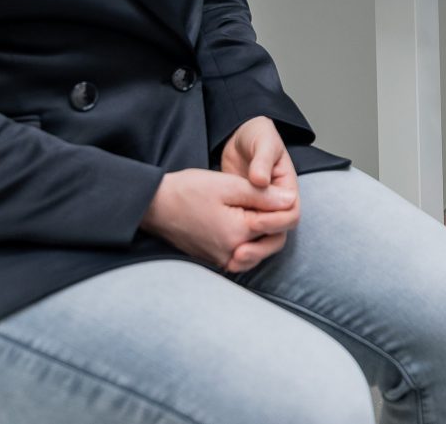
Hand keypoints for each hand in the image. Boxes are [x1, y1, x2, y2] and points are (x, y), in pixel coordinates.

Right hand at [140, 167, 298, 273]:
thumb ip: (263, 195)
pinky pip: (241, 256)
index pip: (279, 223)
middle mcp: (232, 253)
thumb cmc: (189, 191)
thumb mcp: (229, 185)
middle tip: (271, 201)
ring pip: (258, 251)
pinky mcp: (213, 261)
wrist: (154, 206)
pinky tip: (242, 225)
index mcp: (239, 233)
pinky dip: (248, 243)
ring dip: (263, 234)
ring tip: (256, 212)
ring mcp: (221, 260)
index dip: (286, 206)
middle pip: (273, 242)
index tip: (282, 193)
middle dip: (277, 223)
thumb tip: (291, 200)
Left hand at [220, 115, 298, 265]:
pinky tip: (222, 254)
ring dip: (250, 253)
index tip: (256, 222)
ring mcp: (261, 213)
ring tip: (231, 259)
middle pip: (278, 235)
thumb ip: (262, 160)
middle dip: (262, 246)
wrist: (240, 139)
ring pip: (263, 242)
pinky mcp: (244, 218)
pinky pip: (246, 239)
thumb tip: (260, 180)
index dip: (276, 221)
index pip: (290, 213)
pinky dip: (237, 249)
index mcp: (286, 188)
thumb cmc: (257, 137)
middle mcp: (276, 206)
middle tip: (241, 251)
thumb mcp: (263, 142)